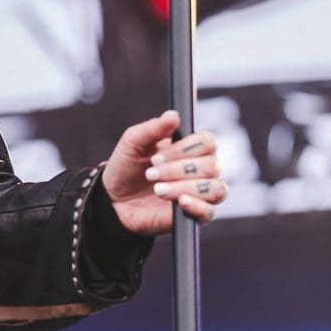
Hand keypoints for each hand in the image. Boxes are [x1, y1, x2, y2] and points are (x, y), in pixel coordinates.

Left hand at [101, 110, 223, 235]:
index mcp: (191, 148)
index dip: (186, 148)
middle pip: (212, 166)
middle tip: (151, 173)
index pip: (209, 142)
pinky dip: (197, 205)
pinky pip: (211, 212)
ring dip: (184, 187)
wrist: (114, 199)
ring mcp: (201, 193)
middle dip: (178, 170)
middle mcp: (202, 169)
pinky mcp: (196, 215)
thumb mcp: (133, 143)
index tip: (157, 156)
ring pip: (215, 188)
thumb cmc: (126, 166)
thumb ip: (152, 128)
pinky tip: (179, 201)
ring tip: (157, 190)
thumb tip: (174, 114)